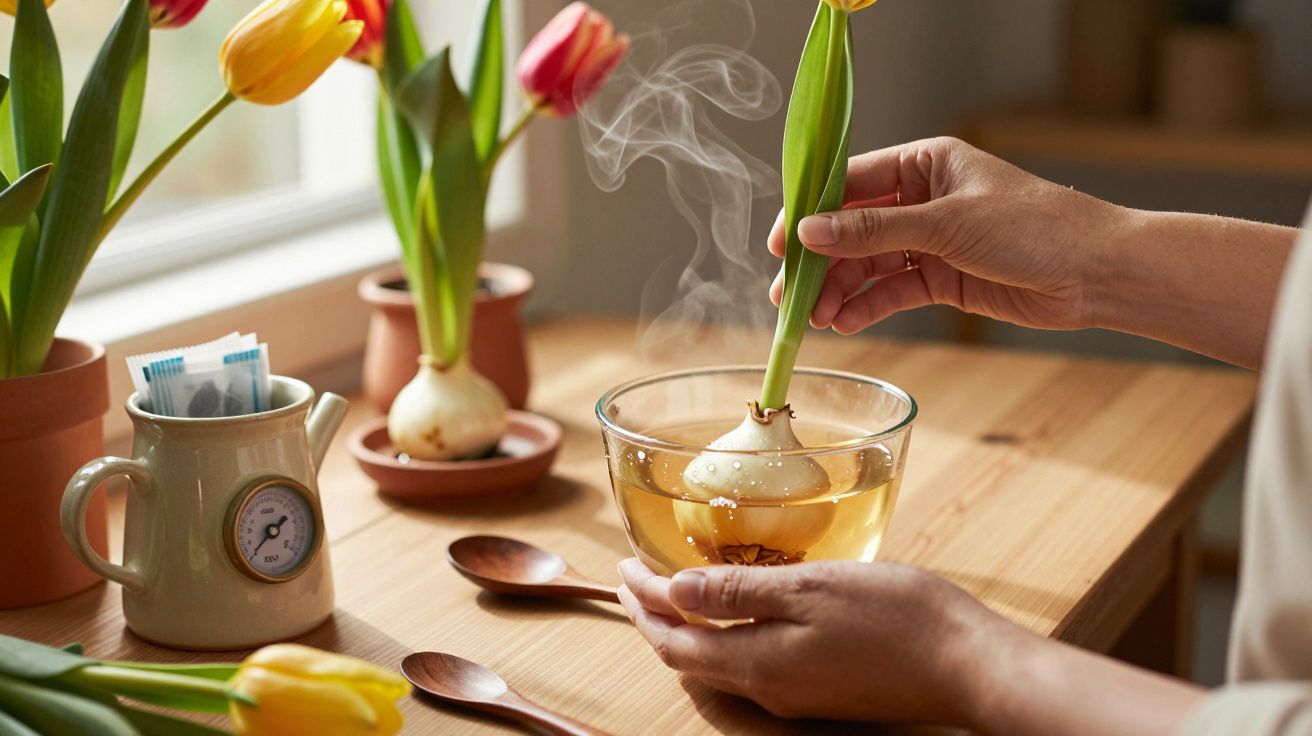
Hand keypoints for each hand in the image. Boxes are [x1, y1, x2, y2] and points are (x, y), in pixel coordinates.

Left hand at [616, 557, 1019, 725]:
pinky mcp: (821, 689)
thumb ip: (738, 591)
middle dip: (655, 618)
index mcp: (758, 663)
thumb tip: (672, 591)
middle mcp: (769, 689)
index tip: (624, 565)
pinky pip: (751, 665)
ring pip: (718, 663)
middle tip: (635, 580)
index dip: (643, 602)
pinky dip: (724, 635)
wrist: (968, 662)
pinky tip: (735, 611)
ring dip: (687, 629)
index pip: (674, 639)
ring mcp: (796, 694)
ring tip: (672, 593)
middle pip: (689, 657)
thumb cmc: (895, 617)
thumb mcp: (808, 589)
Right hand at [768, 136, 1126, 334]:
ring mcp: (931, 240)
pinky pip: (892, 291)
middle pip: (853, 228)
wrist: (1096, 273)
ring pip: (868, 264)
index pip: (850, 182)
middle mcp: (923, 199)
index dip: (811, 212)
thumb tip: (811, 231)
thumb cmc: (1036, 228)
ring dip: (840, 290)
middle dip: (820, 262)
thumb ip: (875, 230)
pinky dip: (868, 307)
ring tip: (816, 318)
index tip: (780, 243)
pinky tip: (846, 323)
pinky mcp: (942, 278)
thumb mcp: (947, 224)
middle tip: (787, 294)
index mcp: (925, 164)